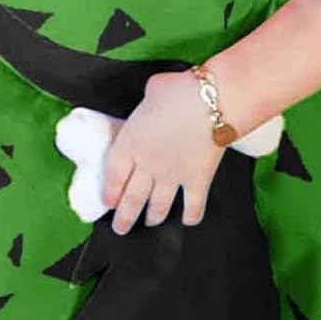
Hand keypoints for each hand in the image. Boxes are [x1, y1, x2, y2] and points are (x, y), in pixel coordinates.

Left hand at [101, 70, 224, 235]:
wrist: (212, 102)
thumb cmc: (178, 91)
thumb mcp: (151, 92)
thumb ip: (147, 104)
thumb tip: (153, 99)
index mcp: (130, 143)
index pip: (113, 175)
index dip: (109, 192)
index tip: (108, 202)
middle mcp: (147, 165)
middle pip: (132, 198)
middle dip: (124, 217)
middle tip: (120, 228)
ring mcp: (172, 176)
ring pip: (158, 206)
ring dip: (153, 217)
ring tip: (150, 222)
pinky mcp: (197, 180)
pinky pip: (193, 206)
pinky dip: (191, 216)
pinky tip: (188, 220)